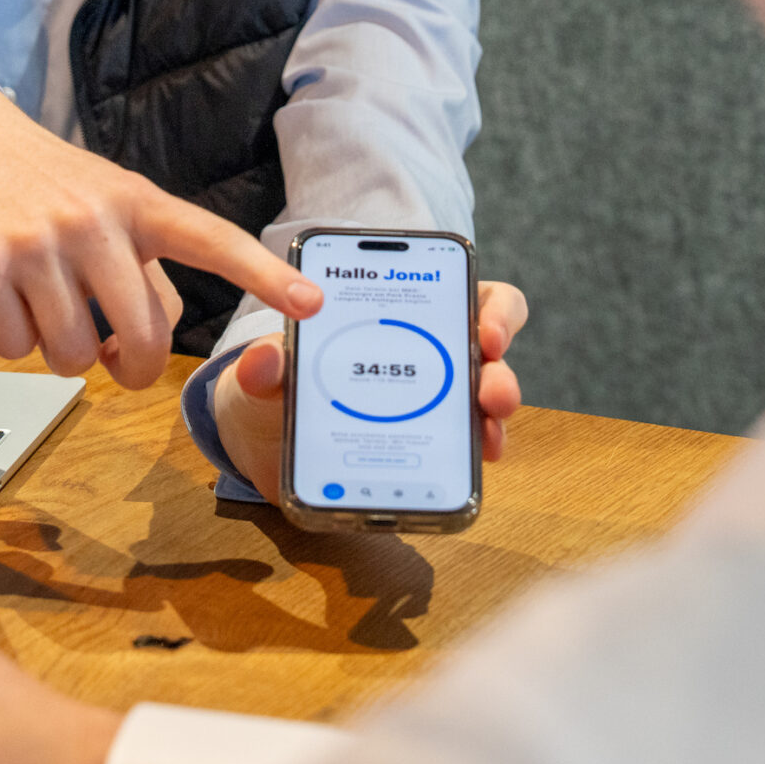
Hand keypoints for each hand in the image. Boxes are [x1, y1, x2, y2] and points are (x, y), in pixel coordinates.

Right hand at [0, 75, 321, 388]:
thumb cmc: (37, 179)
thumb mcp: (103, 200)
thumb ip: (139, 259)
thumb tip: (154, 335)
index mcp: (136, 201)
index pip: (211, 239)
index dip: (264, 274)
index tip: (312, 301)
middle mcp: (93, 219)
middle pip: (144, 338)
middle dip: (131, 367)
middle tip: (114, 360)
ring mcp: (38, 242)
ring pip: (73, 355)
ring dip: (59, 350)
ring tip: (40, 303)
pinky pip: (14, 349)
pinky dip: (8, 340)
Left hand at [212, 280, 528, 500]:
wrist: (267, 436)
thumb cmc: (282, 381)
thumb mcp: (271, 370)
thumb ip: (266, 365)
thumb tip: (263, 361)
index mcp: (407, 312)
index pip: (473, 294)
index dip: (495, 310)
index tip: (486, 333)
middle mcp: (434, 352)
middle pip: (493, 354)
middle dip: (501, 374)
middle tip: (491, 394)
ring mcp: (436, 401)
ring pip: (486, 404)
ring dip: (494, 421)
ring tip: (488, 440)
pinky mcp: (429, 445)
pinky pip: (462, 449)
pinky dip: (470, 459)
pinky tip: (467, 470)